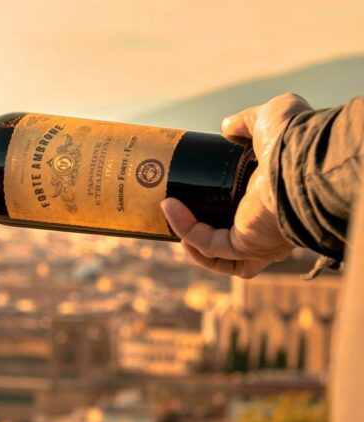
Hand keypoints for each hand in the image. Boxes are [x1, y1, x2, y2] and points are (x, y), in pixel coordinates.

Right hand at [161, 93, 311, 277]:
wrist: (300, 157)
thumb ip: (247, 121)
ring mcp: (259, 240)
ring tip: (169, 209)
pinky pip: (209, 246)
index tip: (200, 186)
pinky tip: (169, 207)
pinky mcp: (245, 245)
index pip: (248, 212)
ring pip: (218, 255)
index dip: (222, 205)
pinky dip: (186, 229)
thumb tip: (226, 127)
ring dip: (190, 237)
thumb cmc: (295, 138)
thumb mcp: (268, 117)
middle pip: (233, 243)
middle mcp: (271, 226)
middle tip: (178, 208)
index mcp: (277, 199)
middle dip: (202, 232)